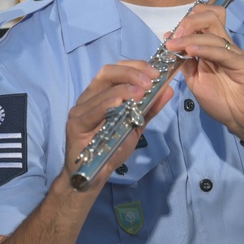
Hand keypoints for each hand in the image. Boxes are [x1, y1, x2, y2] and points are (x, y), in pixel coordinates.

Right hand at [63, 61, 170, 183]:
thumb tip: (168, 89)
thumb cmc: (111, 149)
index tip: (157, 72)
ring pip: (102, 89)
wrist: (93, 176)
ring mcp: (80, 109)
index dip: (136, 66)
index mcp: (101, 94)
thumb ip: (150, 108)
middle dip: (132, 73)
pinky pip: (93, 110)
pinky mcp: (76, 124)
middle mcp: (88, 97)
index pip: (116, 70)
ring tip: (142, 91)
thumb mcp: (135, 126)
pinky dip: (109, 103)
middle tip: (151, 80)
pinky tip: (122, 103)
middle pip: (107, 72)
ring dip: (125, 87)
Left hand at [163, 4, 243, 143]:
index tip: (170, 36)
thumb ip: (186, 63)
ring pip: (213, 32)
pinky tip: (190, 52)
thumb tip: (170, 42)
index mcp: (213, 47)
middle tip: (173, 37)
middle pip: (209, 17)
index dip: (185, 22)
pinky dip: (204, 49)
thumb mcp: (196, 81)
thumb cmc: (223, 102)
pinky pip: (222, 52)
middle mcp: (224, 45)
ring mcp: (234, 53)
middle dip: (188, 22)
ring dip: (189, 37)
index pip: (203, 20)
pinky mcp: (241, 64)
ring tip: (174, 46)